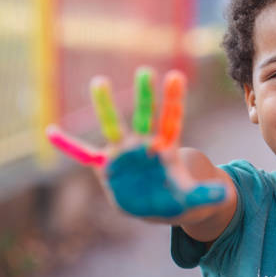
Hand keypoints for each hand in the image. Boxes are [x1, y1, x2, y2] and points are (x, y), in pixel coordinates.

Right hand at [46, 67, 225, 217]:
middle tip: (145, 72)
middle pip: (145, 117)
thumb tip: (223, 194)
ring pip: (113, 126)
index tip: (176, 76)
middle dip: (145, 96)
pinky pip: (83, 155)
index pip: (171, 119)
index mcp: (166, 148)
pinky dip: (68, 146)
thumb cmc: (176, 197)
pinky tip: (51, 133)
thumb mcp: (194, 199)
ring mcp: (124, 154)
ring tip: (98, 82)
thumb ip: (207, 195)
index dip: (173, 100)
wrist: (157, 205)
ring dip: (105, 107)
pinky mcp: (107, 168)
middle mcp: (144, 145)